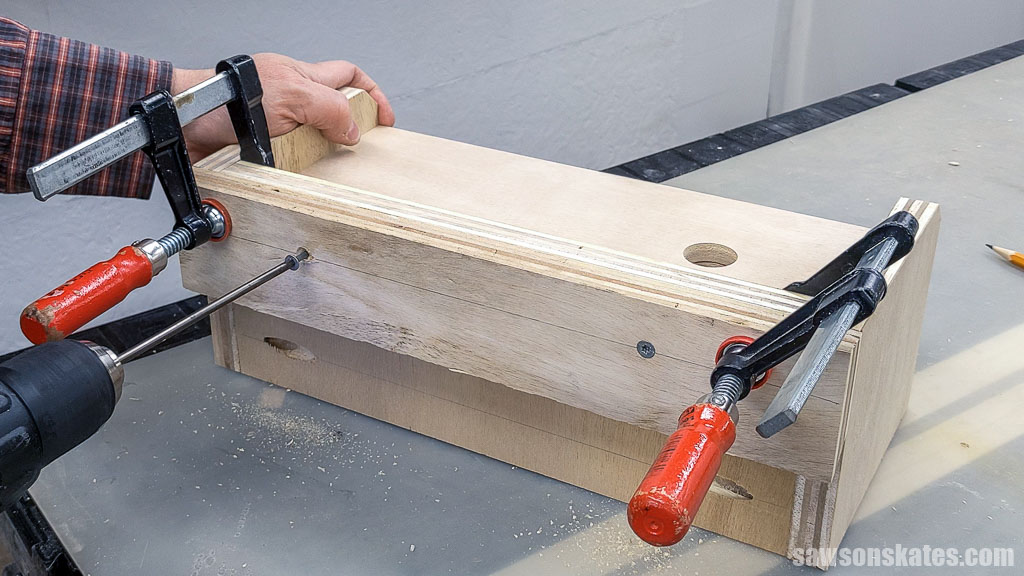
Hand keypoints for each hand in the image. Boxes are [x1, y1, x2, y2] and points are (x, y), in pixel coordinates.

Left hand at [172, 53, 394, 159]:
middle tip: (358, 149)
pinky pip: (288, 163)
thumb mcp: (293, 96)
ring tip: (326, 166)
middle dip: (348, 129)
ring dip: (320, 156)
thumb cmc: (226, 99)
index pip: (348, 78)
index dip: (372, 95)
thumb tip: (354, 130)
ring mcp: (274, 123)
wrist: (184, 121)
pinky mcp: (258, 147)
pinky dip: (295, 173)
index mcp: (302, 77)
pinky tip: (296, 178)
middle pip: (334, 110)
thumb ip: (329, 110)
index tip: (386, 120)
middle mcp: (290, 98)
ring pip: (313, 140)